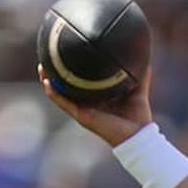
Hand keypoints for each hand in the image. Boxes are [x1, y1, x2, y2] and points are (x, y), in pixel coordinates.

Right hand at [38, 64, 153, 146]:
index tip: (68, 53)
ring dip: (49, 81)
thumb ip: (141, 75)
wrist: (138, 134)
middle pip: (67, 86)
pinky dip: (54, 93)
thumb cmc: (138, 116)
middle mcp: (88, 103)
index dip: (75, 70)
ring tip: (42, 66)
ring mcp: (83, 109)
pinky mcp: (82, 115)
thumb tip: (145, 58)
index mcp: (99, 97)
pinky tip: (47, 82)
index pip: (83, 82)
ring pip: (60, 93)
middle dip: (57, 73)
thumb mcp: (138, 90)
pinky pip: (64, 103)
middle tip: (49, 56)